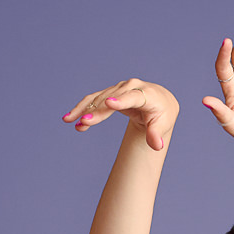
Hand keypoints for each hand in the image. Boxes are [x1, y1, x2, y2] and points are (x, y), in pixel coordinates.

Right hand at [62, 77, 177, 151]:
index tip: (109, 103)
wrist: (158, 102)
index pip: (133, 97)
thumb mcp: (163, 125)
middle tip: (83, 122)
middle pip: (111, 99)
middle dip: (96, 111)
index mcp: (147, 94)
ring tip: (70, 121)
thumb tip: (157, 146)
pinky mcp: (111, 93)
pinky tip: (72, 119)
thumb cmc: (162, 115)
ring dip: (84, 110)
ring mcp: (119, 89)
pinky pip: (95, 100)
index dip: (121, 100)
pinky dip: (84, 109)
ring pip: (99, 98)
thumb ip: (157, 135)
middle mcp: (131, 87)